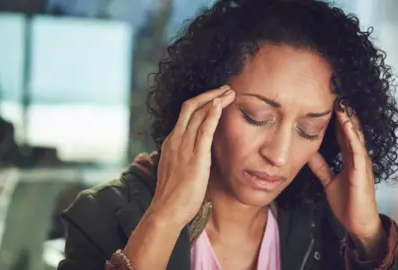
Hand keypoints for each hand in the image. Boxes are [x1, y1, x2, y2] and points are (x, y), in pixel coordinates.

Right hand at [148, 85, 234, 226]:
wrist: (166, 210)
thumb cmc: (174, 195)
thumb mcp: (178, 169)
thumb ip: (185, 156)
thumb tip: (197, 153)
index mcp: (172, 142)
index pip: (186, 114)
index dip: (202, 102)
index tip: (216, 98)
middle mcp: (176, 139)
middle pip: (191, 107)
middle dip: (210, 94)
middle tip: (226, 88)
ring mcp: (184, 147)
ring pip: (198, 114)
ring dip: (215, 100)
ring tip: (230, 93)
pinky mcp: (195, 157)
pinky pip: (203, 130)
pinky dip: (212, 115)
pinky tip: (220, 105)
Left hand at [308, 105, 384, 258]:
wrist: (357, 223)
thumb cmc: (346, 202)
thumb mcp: (328, 180)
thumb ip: (320, 166)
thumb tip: (306, 153)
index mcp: (349, 157)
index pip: (341, 133)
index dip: (334, 118)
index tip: (325, 102)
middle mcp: (357, 156)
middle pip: (350, 129)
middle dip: (343, 112)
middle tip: (334, 93)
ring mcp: (361, 163)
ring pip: (355, 135)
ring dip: (348, 118)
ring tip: (341, 102)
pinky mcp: (361, 171)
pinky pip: (357, 150)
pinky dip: (352, 135)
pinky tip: (346, 124)